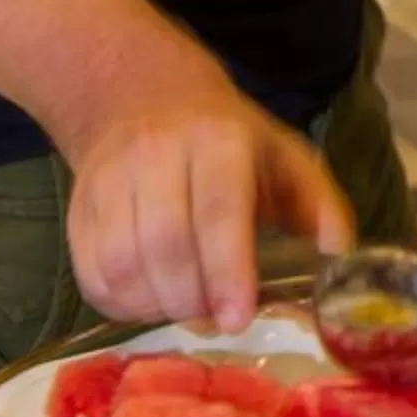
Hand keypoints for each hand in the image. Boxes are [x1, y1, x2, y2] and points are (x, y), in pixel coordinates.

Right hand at [64, 68, 354, 331]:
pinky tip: (151, 301)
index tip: (239, 318)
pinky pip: (91, 274)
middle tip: (217, 319)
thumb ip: (318, 204)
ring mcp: (108, 180)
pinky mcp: (77, 210)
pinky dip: (122, 304)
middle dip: (192, 298)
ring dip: (156, 305)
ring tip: (188, 309)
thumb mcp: (283, 155)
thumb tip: (340, 255)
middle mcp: (155, 154)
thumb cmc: (226, 141)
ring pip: (122, 263)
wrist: (141, 98)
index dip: (228, 270)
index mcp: (217, 140)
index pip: (218, 210)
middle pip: (164, 244)